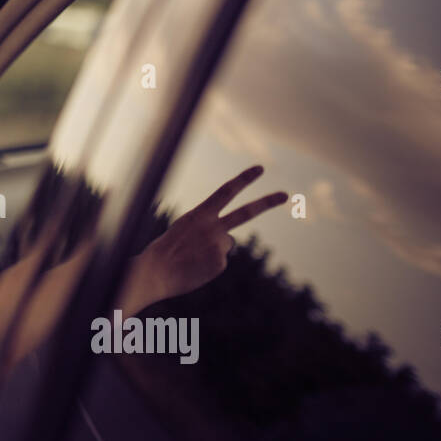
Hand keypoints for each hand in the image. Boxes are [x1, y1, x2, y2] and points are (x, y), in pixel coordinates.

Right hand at [121, 165, 286, 313]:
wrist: (154, 271)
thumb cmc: (164, 251)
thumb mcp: (183, 230)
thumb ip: (207, 229)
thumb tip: (229, 241)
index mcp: (199, 214)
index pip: (226, 191)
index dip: (244, 179)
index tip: (260, 169)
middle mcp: (213, 227)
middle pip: (246, 213)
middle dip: (267, 203)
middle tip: (285, 195)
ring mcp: (218, 245)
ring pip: (225, 245)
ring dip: (212, 251)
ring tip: (190, 258)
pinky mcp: (220, 262)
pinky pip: (219, 262)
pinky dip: (208, 266)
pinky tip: (194, 268)